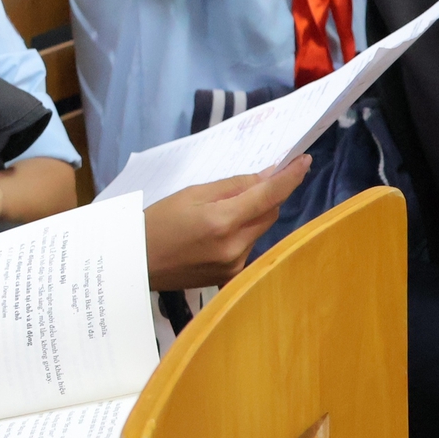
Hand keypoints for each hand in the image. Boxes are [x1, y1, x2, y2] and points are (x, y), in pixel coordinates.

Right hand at [144, 156, 310, 292]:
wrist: (134, 263)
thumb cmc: (156, 222)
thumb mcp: (191, 194)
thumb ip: (233, 186)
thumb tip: (267, 176)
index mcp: (223, 221)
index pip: (269, 195)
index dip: (290, 177)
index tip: (304, 160)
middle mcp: (235, 246)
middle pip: (269, 213)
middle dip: (266, 195)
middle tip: (247, 185)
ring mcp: (234, 265)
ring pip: (259, 229)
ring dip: (251, 215)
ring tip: (217, 214)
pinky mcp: (230, 276)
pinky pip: (248, 245)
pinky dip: (241, 233)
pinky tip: (214, 234)